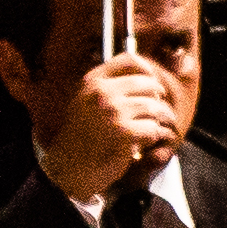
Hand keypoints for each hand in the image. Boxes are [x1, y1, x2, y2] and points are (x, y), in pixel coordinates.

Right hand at [39, 51, 185, 205]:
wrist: (68, 167)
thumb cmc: (82, 136)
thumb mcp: (86, 101)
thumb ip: (109, 87)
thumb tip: (146, 75)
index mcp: (93, 81)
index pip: (130, 60)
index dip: (148, 70)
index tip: (153, 83)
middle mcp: (102, 93)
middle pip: (149, 84)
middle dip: (158, 99)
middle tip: (156, 112)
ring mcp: (113, 112)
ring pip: (155, 107)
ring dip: (158, 121)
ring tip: (150, 129)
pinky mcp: (124, 133)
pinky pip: (153, 129)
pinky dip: (152, 137)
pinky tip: (142, 142)